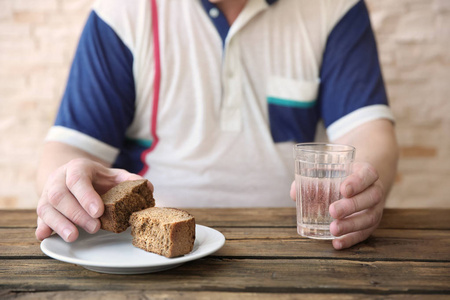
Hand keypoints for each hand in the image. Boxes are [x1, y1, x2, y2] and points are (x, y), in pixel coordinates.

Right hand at [36, 158, 151, 241]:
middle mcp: (59, 179)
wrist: (72, 175)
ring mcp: (47, 193)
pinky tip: (47, 236)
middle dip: (77, 213)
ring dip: (60, 223)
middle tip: (95, 227)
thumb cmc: (98, 179)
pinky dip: (42, 227)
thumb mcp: (114, 175)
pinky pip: (39, 218)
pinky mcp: (43, 208)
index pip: (78, 179)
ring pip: (46, 207)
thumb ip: (130, 181)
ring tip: (74, 236)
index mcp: (78, 168)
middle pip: (60, 195)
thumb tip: (149, 188)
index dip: (86, 195)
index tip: (98, 211)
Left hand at [290, 161, 384, 249]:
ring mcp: (375, 208)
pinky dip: (351, 239)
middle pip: (370, 197)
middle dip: (351, 206)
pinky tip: (337, 243)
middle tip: (333, 211)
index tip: (343, 189)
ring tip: (333, 229)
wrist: (359, 185)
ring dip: (351, 225)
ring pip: (369, 218)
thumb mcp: (329, 171)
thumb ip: (312, 178)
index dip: (357, 182)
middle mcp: (375, 190)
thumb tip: (294, 193)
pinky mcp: (371, 224)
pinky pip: (364, 233)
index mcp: (366, 173)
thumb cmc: (340, 176)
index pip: (368, 175)